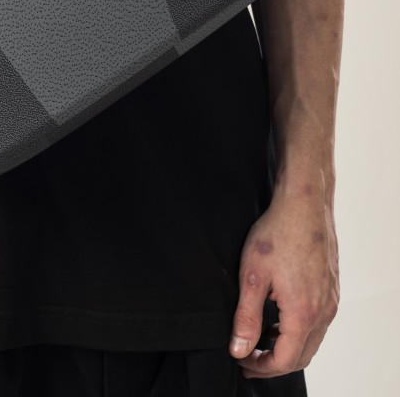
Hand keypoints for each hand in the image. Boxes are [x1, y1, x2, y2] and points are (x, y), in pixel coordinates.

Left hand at [228, 182, 339, 377]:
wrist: (304, 204)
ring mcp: (331, 300)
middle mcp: (323, 311)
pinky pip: (318, 322)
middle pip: (302, 356)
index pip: (285, 360)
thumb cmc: (277, 233)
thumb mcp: (253, 275)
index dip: (261, 366)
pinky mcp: (331, 288)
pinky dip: (298, 330)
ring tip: (260, 339)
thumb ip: (246, 317)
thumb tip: (239, 349)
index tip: (242, 361)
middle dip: (274, 362)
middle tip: (249, 357)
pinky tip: (279, 317)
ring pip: (311, 340)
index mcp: (304, 312)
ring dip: (287, 347)